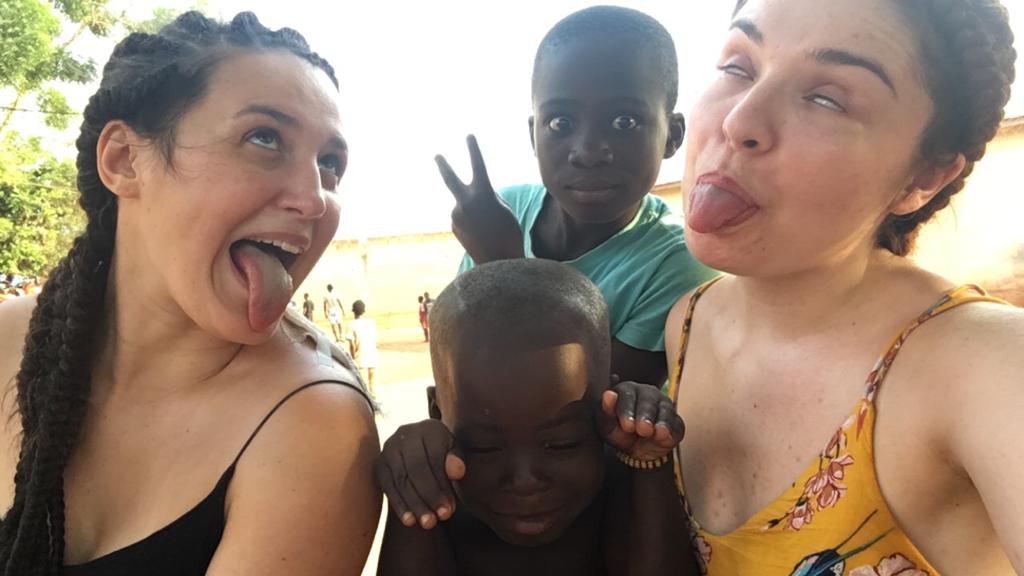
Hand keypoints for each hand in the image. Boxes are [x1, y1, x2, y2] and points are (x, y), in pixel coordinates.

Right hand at [375, 420, 465, 529]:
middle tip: (440, 518)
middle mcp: (405, 433)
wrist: (422, 448)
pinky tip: (409, 521)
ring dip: (415, 504)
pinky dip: (399, 505)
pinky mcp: (379, 463)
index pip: (434, 458)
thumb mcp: (455, 453)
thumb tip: (456, 471)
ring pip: (401, 479)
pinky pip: (388, 486)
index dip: (442, 485)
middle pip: (416, 469)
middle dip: (429, 496)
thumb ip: (457, 460)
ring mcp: (389, 448)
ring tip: (428, 523)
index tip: (450, 510)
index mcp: (429, 428)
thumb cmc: (444, 454)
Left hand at [435, 135, 523, 262]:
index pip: (477, 165)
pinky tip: (481, 233)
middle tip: (437, 155)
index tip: (468, 135)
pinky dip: (472, 221)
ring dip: (475, 211)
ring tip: (488, 226)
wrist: (498, 261)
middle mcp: (464, 202)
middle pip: (450, 179)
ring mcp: (456, 215)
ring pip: (465, 204)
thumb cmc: (509, 234)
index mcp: (482, 194)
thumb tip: (474, 196)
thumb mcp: (504, 209)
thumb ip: (488, 196)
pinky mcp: (454, 226)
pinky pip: (464, 217)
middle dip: (444, 166)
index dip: (473, 149)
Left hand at [597, 377, 684, 460]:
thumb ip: (605, 410)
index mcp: (627, 390)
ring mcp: (664, 406)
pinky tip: (665, 436)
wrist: (634, 449)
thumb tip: (608, 395)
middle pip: (648, 401)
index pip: (627, 395)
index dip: (627, 410)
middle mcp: (647, 394)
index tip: (627, 425)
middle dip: (645, 416)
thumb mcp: (607, 425)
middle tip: (642, 429)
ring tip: (657, 433)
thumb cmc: (618, 431)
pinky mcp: (675, 421)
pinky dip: (671, 430)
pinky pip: (676, 424)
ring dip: (661, 422)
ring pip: (664, 410)